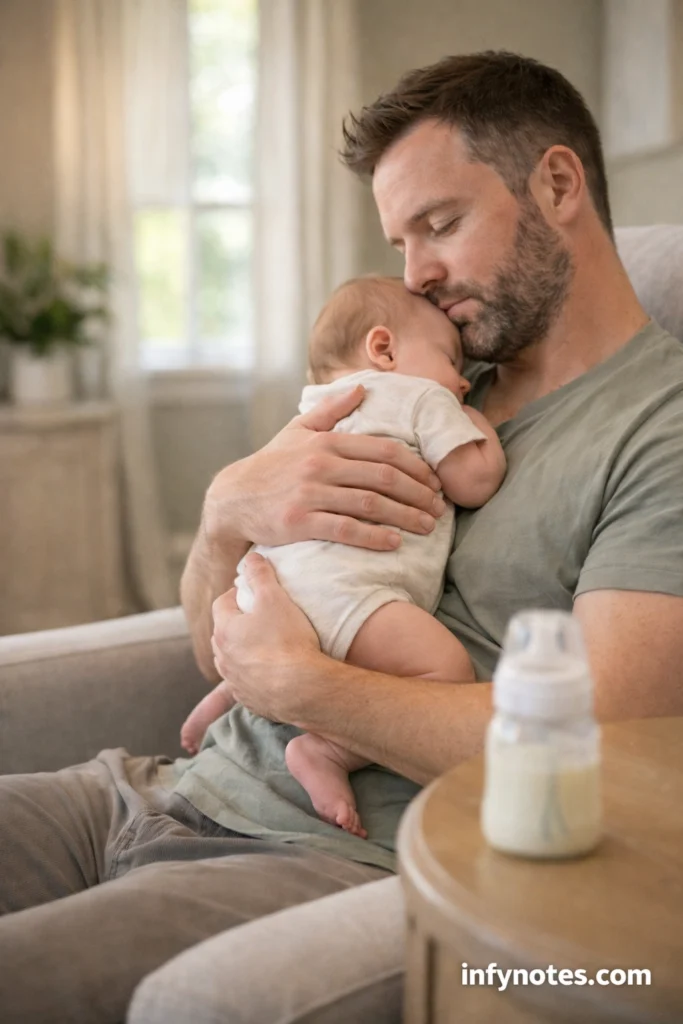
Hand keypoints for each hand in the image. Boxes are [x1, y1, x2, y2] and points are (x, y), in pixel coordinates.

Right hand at [204, 384, 444, 552]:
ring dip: (405, 516)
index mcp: (327, 441)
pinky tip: (394, 543)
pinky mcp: (299, 522)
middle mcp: (320, 464)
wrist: (233, 499)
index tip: (436, 482)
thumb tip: (361, 387)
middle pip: (384, 477)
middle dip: (419, 493)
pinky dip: (374, 536)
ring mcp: (309, 494)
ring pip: (370, 504)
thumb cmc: (271, 466)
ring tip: (427, 527)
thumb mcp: (297, 430)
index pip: (384, 451)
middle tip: (439, 508)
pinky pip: (345, 529)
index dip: (416, 467)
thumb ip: (331, 410)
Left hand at [211, 553, 323, 722]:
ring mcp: (235, 681)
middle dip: (238, 623)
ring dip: (244, 651)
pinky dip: (255, 675)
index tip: (253, 594)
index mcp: (224, 630)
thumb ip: (260, 574)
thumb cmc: (288, 640)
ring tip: (267, 645)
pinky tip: (274, 672)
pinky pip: (247, 683)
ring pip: (232, 660)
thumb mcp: (275, 597)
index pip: (222, 604)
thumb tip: (251, 558)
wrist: (303, 689)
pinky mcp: (250, 700)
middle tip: (261, 618)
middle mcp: (223, 658)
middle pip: (224, 633)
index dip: (237, 595)